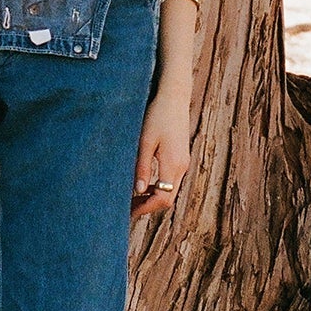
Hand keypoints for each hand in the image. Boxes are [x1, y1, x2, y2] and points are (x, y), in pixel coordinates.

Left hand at [131, 85, 191, 218]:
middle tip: (127, 209)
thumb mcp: (145, 141)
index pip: (162, 198)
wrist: (174, 98)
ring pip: (170, 190)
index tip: (128, 211)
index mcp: (173, 164)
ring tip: (132, 199)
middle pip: (167, 198)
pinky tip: (143, 184)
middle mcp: (181, 166)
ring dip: (153, 197)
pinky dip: (158, 188)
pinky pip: (171, 181)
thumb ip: (142, 166)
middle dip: (148, 206)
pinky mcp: (181, 158)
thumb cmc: (157, 116)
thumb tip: (137, 191)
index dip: (146, 208)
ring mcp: (183, 163)